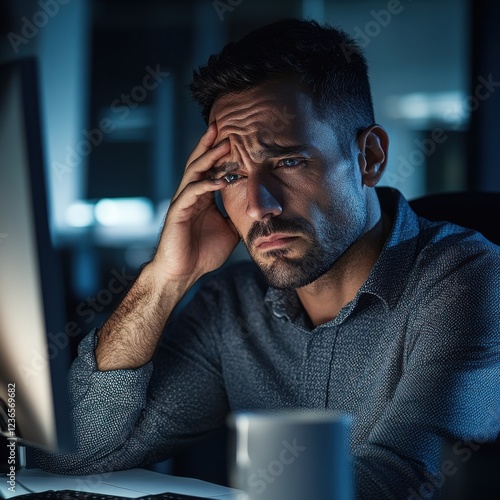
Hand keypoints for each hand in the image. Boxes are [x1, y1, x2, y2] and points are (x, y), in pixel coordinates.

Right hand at [151, 123, 239, 284]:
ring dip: (209, 157)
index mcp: (203, 197)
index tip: (234, 137)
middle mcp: (192, 195)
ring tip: (224, 144)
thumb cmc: (203, 253)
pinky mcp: (177, 212)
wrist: (184, 272)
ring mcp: (183, 201)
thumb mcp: (229, 231)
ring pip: (194, 172)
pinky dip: (206, 185)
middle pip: (200, 163)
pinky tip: (220, 180)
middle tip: (222, 125)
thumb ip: (238, 217)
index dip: (220, 153)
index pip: (211, 169)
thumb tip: (258, 211)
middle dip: (211, 144)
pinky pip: (192, 193)